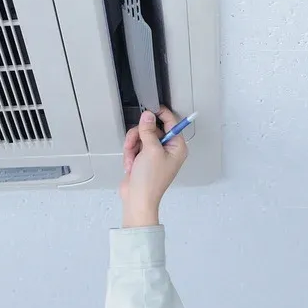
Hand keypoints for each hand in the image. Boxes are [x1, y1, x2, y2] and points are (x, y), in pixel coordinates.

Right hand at [119, 107, 187, 227]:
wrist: (137, 199)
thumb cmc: (150, 181)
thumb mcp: (151, 151)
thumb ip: (148, 131)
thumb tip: (147, 116)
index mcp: (177, 147)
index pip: (172, 123)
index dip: (161, 114)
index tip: (151, 108)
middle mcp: (167, 149)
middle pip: (152, 129)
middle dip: (139, 136)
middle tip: (134, 143)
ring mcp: (154, 154)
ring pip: (140, 137)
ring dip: (132, 146)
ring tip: (131, 158)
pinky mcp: (143, 159)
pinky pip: (134, 147)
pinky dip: (130, 154)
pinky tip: (130, 165)